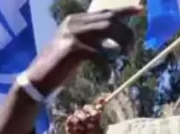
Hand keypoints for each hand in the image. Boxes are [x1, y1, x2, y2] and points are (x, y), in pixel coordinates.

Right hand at [26, 8, 140, 93]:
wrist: (39, 78)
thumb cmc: (61, 65)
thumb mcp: (78, 46)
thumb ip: (93, 39)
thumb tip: (117, 40)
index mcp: (76, 20)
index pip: (104, 11)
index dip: (124, 10)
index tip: (140, 9)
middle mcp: (73, 22)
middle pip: (109, 19)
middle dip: (126, 32)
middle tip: (133, 48)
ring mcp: (71, 34)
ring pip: (106, 29)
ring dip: (121, 42)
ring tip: (126, 55)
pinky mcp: (72, 49)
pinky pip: (99, 50)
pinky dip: (108, 58)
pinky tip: (110, 66)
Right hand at [66, 105, 103, 133]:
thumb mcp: (97, 132)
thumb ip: (96, 121)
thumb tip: (99, 110)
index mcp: (95, 121)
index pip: (95, 109)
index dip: (98, 103)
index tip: (102, 99)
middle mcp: (86, 120)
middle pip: (85, 108)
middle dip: (88, 112)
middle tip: (90, 119)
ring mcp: (78, 124)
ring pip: (77, 113)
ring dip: (81, 118)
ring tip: (83, 128)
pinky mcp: (70, 128)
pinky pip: (70, 119)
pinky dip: (74, 123)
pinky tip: (77, 129)